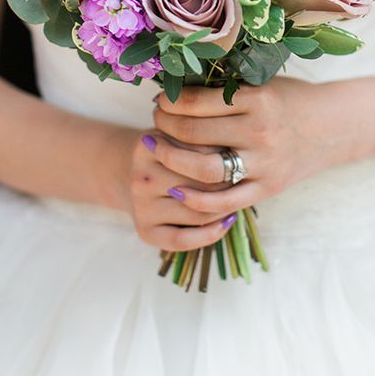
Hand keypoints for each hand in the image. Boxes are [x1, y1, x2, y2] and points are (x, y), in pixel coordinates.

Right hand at [122, 128, 238, 251]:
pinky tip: (227, 222)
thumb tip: (241, 158)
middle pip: (201, 185)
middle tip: (246, 179)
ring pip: (197, 213)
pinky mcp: (145, 231)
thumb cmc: (168, 150)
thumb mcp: (180, 135)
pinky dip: (210, 234)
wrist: (128, 171)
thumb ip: (205, 139)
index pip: (201, 152)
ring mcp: (141, 206)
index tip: (240, 155)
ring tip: (238, 198)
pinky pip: (183, 240)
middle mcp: (142, 178)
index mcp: (149, 147)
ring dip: (224, 208)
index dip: (226, 155)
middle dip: (230, 183)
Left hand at [150, 77, 326, 215]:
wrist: (332, 128)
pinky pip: (223, 201)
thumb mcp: (262, 83)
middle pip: (193, 133)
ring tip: (157, 148)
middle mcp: (260, 132)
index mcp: (257, 99)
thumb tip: (174, 86)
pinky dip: (195, 200)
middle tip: (155, 120)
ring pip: (203, 168)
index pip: (195, 102)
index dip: (169, 101)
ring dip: (170, 159)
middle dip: (164, 125)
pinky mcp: (266, 189)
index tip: (160, 99)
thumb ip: (225, 87)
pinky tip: (176, 190)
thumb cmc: (290, 99)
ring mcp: (264, 164)